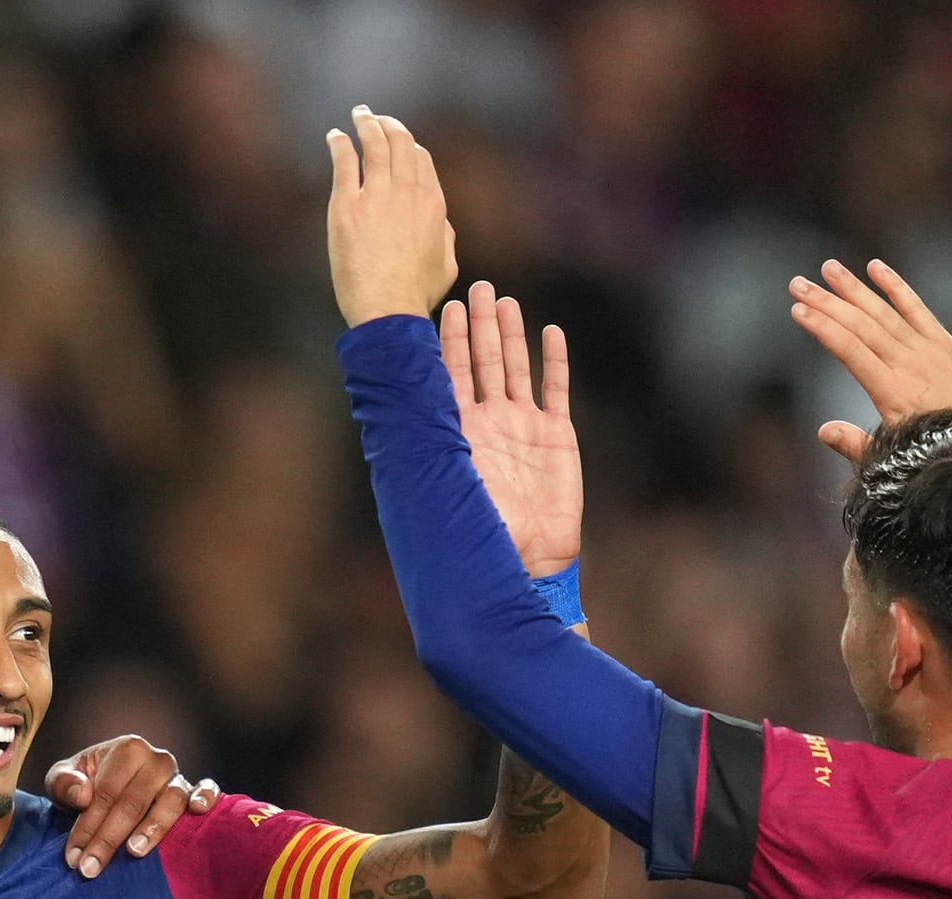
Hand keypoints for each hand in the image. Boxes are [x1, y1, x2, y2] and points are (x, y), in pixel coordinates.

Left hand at [45, 737, 219, 877]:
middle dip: (109, 839)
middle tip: (91, 869)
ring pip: (170, 802)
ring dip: (153, 828)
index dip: (88, 826)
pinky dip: (206, 798)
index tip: (74, 856)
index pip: (107, 792)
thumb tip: (83, 796)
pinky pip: (208, 790)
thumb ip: (63, 784)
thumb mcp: (62, 780)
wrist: (107, 786)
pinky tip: (198, 812)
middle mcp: (157, 760)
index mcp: (127, 749)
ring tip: (135, 852)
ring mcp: (178, 776)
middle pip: (134, 802)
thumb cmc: (84, 785)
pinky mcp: (194, 791)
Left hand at [326, 105, 457, 327]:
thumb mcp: (446, 263)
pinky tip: (335, 136)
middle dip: (390, 126)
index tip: (398, 143)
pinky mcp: (347, 206)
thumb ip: (445, 236)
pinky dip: (340, 144)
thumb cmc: (416, 294)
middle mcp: (407, 192)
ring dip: (367, 124)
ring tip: (359, 114)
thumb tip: (442, 224)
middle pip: (400, 144)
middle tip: (378, 119)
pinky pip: (344, 162)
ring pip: (374, 145)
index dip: (409, 148)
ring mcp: (377, 196)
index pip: (420, 161)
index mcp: (432, 203)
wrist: (388, 308)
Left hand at [441, 281, 580, 575]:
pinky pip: (555, 391)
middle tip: (478, 286)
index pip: (451, 377)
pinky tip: (551, 333)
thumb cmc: (479, 529)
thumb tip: (395, 407)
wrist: (525, 559)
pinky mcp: (556, 437)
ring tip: (506, 301)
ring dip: (512, 335)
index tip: (444, 307)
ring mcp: (524, 427)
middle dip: (479, 326)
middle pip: (483, 363)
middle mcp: (489, 423)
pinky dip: (554, 362)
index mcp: (458, 433)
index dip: (449, 342)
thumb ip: (430, 444)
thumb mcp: (447, 482)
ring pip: (517, 369)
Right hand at [787, 258, 951, 463]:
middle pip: (861, 326)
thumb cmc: (934, 451)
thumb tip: (823, 431)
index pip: (850, 351)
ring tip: (828, 268)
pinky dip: (897, 287)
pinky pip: (917, 308)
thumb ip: (856, 445)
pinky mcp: (943, 342)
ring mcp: (928, 349)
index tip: (798, 311)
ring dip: (854, 289)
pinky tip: (876, 267)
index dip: (823, 328)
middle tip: (798, 283)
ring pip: (884, 312)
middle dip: (827, 303)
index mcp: (892, 392)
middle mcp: (909, 363)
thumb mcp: (892, 457)